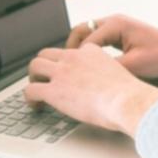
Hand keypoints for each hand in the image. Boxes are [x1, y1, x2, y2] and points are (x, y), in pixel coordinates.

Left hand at [25, 44, 157, 134]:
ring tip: (35, 91)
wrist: (126, 101)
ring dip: (32, 78)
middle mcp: (73, 57)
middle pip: (46, 53)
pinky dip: (29, 98)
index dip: (65, 62)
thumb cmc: (128, 94)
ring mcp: (61, 72)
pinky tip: (35, 106)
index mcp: (90, 51)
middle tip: (43, 78)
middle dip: (43, 65)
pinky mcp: (53, 90)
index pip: (70, 51)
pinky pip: (31, 90)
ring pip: (34, 66)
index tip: (65, 73)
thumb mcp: (118, 74)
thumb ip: (107, 75)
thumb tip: (106, 88)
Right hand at [65, 14, 157, 78]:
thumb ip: (110, 68)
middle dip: (71, 48)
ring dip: (79, 48)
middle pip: (81, 30)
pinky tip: (87, 64)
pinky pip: (96, 38)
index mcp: (117, 24)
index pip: (86, 40)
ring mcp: (116, 26)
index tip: (70, 73)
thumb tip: (90, 75)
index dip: (77, 58)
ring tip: (73, 66)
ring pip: (87, 33)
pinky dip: (89, 49)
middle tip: (66, 66)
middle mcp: (114, 21)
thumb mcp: (135, 65)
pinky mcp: (119, 33)